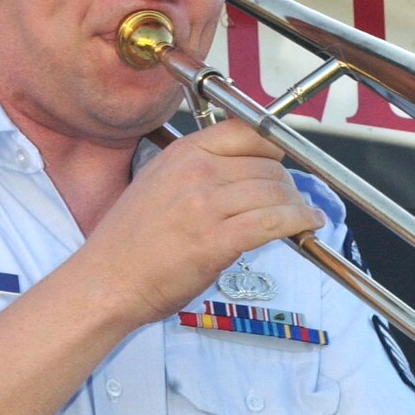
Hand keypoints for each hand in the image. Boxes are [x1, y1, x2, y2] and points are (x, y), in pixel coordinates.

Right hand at [78, 120, 324, 327]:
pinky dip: (299, 221)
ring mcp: (207, 205)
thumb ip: (197, 175)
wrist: (106, 283)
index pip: (247, 132)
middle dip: (286, 185)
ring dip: (296, 205)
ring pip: (275, 193)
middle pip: (266, 165)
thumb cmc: (128, 246)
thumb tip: (238, 178)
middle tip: (291, 202)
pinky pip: (273, 221)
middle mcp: (197, 172)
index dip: (273, 149)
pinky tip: (308, 224)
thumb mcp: (157, 187)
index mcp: (183, 154)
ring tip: (303, 216)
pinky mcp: (217, 240)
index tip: (281, 165)